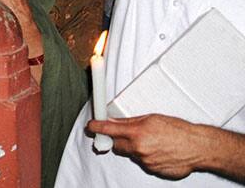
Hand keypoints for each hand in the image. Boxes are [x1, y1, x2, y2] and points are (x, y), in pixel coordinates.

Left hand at [87, 114, 205, 179]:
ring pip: (131, 154)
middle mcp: (139, 148)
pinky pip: (143, 162)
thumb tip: (114, 121)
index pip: (108, 130)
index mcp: (137, 132)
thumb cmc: (179, 130)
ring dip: (136, 148)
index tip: (90, 127)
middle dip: (118, 140)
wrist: (198, 147)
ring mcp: (146, 161)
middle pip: (116, 145)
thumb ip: (130, 121)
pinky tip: (159, 151)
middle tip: (126, 135)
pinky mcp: (153, 170)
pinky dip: (147, 157)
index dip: (96, 128)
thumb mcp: (152, 118)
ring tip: (153, 142)